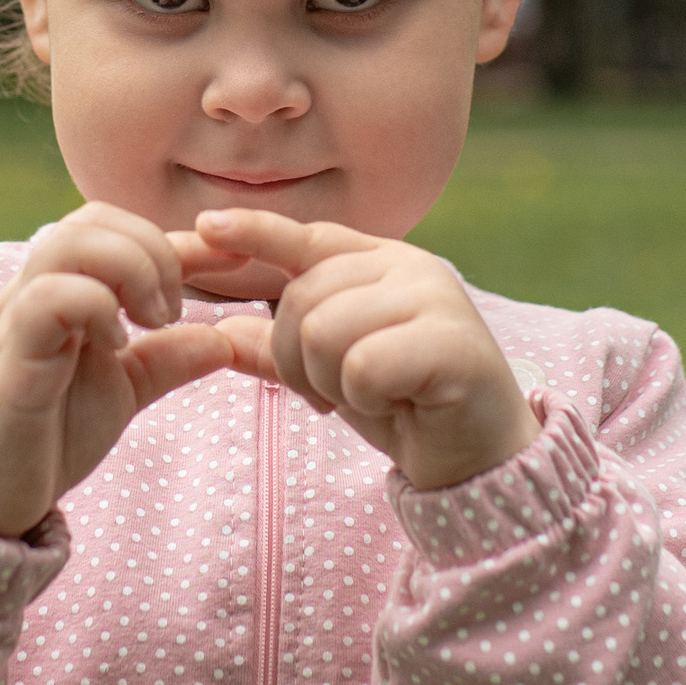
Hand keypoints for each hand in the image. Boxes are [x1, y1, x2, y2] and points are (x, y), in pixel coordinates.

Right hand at [0, 205, 246, 537]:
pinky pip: (43, 298)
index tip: (234, 261)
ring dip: (127, 270)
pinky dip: (92, 305)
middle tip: (173, 310)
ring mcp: (17, 320)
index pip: (117, 231)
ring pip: (67, 244)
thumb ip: (166, 359)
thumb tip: (226, 339)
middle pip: (91, 219)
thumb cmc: (45, 438)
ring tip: (150, 321)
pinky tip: (115, 343)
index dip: (181, 239)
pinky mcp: (8, 359)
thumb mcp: (121, 391)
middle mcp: (35, 292)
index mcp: (64, 292)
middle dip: (152, 250)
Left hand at [186, 212, 536, 493]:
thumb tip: (221, 333)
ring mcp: (435, 298)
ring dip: (332, 383)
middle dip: (297, 360)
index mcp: (383, 262)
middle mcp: (410, 267)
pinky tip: (396, 404)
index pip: (310, 237)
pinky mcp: (452, 342)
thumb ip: (281, 350)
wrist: (479, 459)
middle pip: (301, 299)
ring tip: (370, 396)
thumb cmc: (407, 406)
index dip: (257, 231)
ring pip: (324, 332)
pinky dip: (365, 399)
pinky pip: (361, 367)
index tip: (206, 226)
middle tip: (335, 393)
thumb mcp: (333, 374)